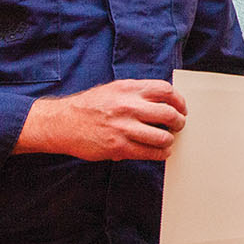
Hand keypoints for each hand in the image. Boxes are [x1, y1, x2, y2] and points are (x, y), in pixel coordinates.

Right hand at [15, 79, 186, 160]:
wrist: (62, 123)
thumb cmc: (89, 106)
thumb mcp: (114, 89)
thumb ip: (137, 93)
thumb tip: (164, 101)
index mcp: (128, 89)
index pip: (166, 91)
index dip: (179, 101)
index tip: (182, 109)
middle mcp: (128, 106)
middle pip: (169, 114)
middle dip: (179, 122)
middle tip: (178, 126)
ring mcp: (123, 128)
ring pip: (163, 137)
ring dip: (169, 141)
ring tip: (167, 140)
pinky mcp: (118, 147)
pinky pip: (149, 153)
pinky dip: (160, 154)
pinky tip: (160, 152)